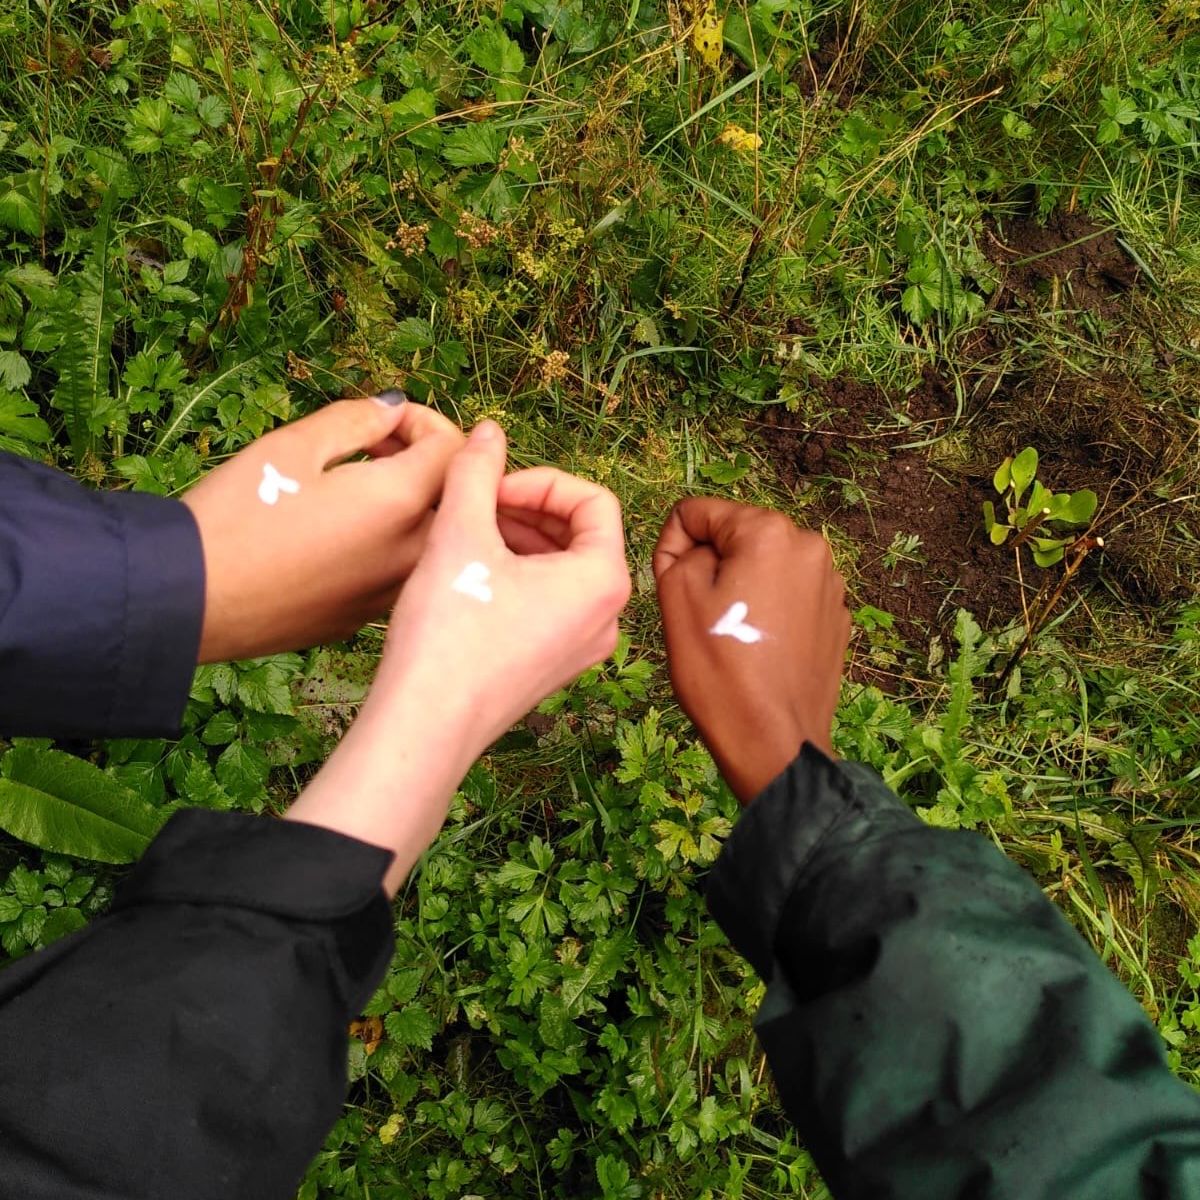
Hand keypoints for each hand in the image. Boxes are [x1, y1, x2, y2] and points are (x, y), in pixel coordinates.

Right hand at [181, 396, 463, 661]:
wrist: (188, 602)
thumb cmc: (236, 515)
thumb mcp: (293, 447)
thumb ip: (356, 420)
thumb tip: (392, 409)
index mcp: (401, 504)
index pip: (455, 451)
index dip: (424, 421)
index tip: (385, 418)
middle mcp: (411, 555)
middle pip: (453, 497)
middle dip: (424, 460)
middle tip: (374, 444)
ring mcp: (389, 594)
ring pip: (429, 539)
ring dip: (410, 503)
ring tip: (354, 483)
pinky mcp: (362, 618)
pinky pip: (397, 571)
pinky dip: (388, 541)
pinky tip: (336, 531)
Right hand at [285, 420, 630, 890]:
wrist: (425, 726)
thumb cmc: (448, 633)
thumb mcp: (460, 536)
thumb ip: (476, 472)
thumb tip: (489, 432)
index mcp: (604, 580)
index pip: (593, 500)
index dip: (539, 481)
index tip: (490, 488)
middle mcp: (607, 617)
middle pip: (581, 534)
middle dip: (526, 508)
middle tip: (473, 505)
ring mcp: (582, 647)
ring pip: (562, 569)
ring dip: (518, 539)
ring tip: (465, 533)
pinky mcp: (553, 666)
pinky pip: (549, 602)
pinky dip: (517, 575)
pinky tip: (468, 573)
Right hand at [653, 497, 849, 804]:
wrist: (773, 741)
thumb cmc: (719, 670)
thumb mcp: (676, 596)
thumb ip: (678, 549)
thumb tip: (693, 544)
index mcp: (769, 532)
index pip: (699, 513)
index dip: (672, 545)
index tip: (671, 586)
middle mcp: (808, 547)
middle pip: (735, 537)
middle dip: (711, 565)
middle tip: (700, 615)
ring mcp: (830, 583)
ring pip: (762, 567)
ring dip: (739, 587)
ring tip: (729, 634)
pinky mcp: (837, 617)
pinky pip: (787, 596)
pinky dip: (767, 610)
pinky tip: (757, 647)